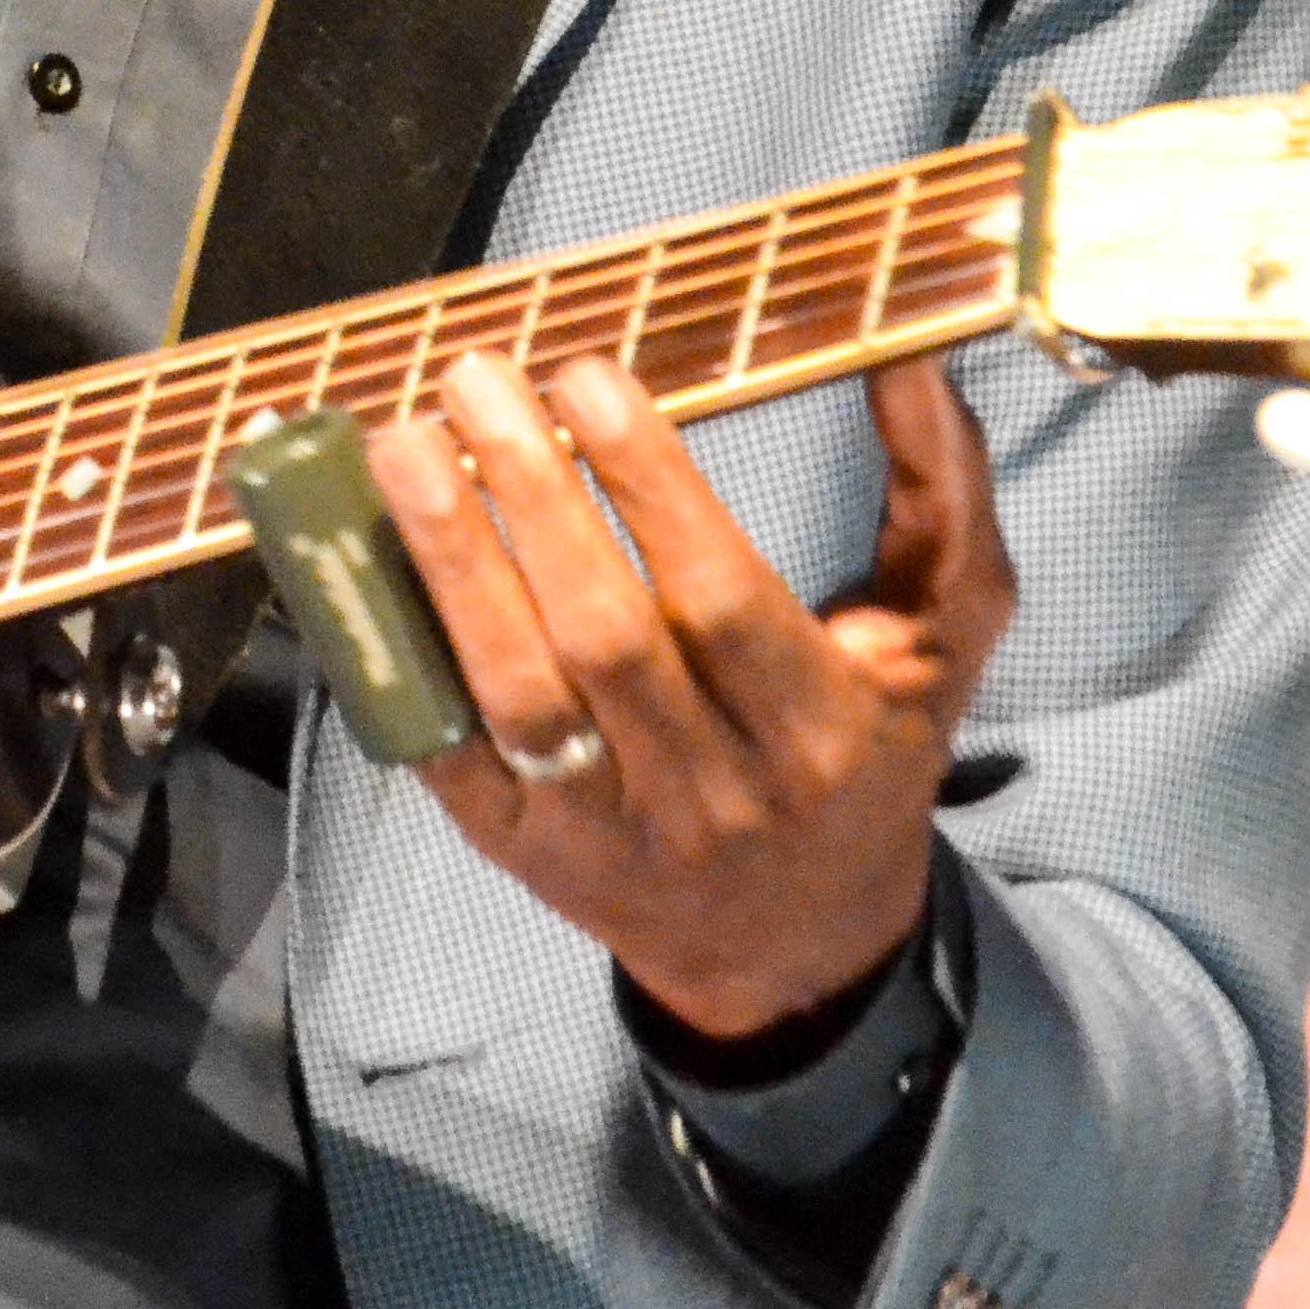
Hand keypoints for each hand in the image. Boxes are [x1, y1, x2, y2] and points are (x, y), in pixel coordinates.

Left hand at [369, 351, 1014, 1043]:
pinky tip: (363, 555)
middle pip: (605, 635)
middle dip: (530, 494)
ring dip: (449, 560)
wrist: (801, 950)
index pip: (720, 598)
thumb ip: (943, 495)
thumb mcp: (946, 635)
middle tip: (474, 378)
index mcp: (822, 732)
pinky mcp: (524, 852)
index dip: (649, 484)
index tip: (590, 376)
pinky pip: (449, 750)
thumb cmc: (867, 756)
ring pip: (516, 690)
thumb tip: (906, 358)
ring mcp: (609, 830)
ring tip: (403, 445)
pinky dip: (400, 654)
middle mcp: (715, 793)